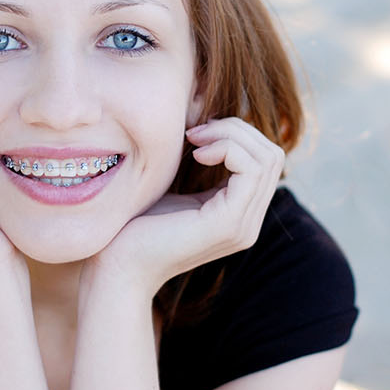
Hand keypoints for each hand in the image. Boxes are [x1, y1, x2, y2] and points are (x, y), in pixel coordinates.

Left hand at [83, 117, 285, 298]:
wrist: (116, 265)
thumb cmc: (134, 226)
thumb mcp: (175, 189)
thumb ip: (199, 167)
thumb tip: (209, 125)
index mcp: (238, 213)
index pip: (266, 160)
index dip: (237, 134)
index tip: (195, 133)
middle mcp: (249, 223)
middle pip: (273, 155)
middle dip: (237, 130)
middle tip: (195, 132)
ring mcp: (243, 226)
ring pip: (268, 159)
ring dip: (231, 136)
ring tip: (194, 141)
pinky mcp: (229, 224)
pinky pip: (252, 171)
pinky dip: (228, 149)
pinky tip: (197, 155)